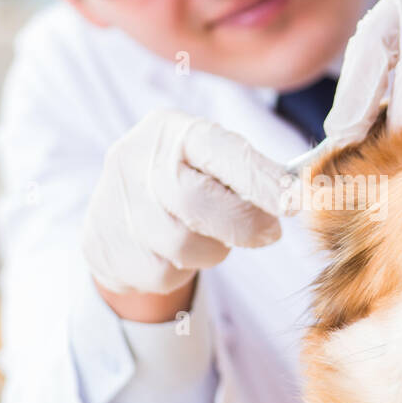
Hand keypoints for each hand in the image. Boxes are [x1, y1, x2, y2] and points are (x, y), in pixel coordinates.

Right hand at [82, 109, 285, 296]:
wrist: (117, 215)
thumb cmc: (183, 182)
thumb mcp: (208, 159)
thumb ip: (245, 171)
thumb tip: (295, 193)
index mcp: (171, 130)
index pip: (218, 149)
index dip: (258, 177)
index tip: (293, 200)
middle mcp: (136, 160)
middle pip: (197, 202)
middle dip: (244, 223)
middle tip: (269, 232)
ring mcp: (117, 204)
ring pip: (184, 245)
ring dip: (213, 249)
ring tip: (212, 235)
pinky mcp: (106, 246)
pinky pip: (164, 272)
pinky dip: (183, 269)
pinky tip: (176, 253)